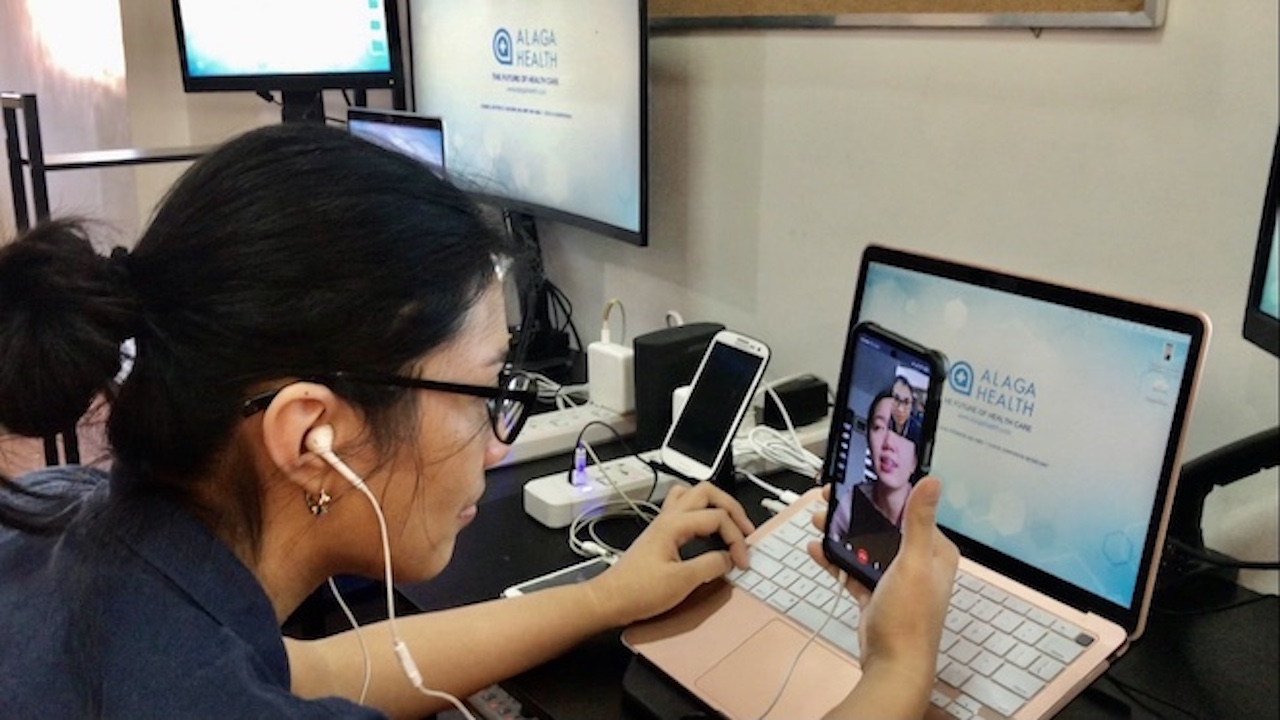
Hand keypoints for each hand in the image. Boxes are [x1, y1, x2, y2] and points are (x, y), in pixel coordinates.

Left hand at [584, 482, 754, 625]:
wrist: (609, 600)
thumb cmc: (637, 592)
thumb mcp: (682, 582)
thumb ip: (711, 566)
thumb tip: (729, 559)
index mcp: (674, 524)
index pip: (718, 518)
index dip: (736, 539)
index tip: (742, 562)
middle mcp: (668, 518)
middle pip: (707, 492)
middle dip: (731, 508)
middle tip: (746, 530)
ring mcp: (663, 524)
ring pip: (692, 496)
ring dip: (714, 505)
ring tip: (729, 524)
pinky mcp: (660, 535)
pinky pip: (683, 511)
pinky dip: (701, 515)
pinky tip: (707, 532)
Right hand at [807, 477, 958, 712]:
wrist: (893, 666)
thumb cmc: (909, 617)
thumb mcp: (914, 563)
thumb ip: (919, 521)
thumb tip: (933, 481)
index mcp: (935, 552)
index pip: (909, 512)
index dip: (882, 495)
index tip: (857, 481)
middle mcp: (919, 563)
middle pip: (883, 528)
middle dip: (855, 514)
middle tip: (828, 500)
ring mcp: (896, 581)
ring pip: (866, 548)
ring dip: (841, 535)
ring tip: (817, 522)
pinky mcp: (876, 596)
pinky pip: (854, 570)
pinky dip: (836, 560)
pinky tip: (817, 550)